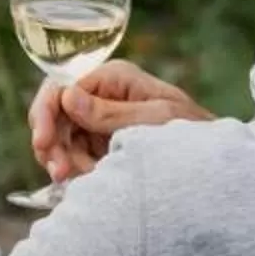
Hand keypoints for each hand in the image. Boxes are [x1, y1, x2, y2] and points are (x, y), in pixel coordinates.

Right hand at [27, 60, 215, 182]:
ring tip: (85, 177)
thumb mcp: (155, 121)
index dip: (44, 113)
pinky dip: (76, 169)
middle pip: (54, 114)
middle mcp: (102, 94)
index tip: (42, 144)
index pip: (61, 86)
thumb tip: (68, 96)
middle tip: (61, 173)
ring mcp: (100, 118)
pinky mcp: (101, 142)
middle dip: (53, 144)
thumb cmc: (192, 133)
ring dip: (65, 161)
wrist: (211, 162)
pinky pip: (74, 155)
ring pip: (60, 138)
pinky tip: (89, 178)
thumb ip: (111, 113)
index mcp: (114, 77)